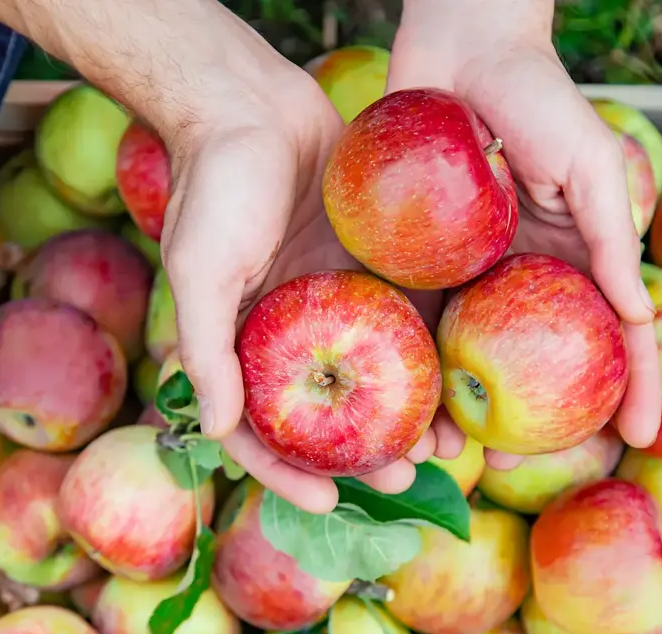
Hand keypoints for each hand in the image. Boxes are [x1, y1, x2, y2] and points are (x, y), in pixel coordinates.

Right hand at [134, 11, 435, 513]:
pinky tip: (461, 376)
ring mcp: (338, 301)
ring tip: (445, 443)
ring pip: (376, 376)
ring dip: (407, 413)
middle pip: (329, 413)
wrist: (253, 102)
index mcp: (244, 343)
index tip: (323, 502)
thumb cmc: (216, 184)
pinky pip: (407, 318)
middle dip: (364, 453)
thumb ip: (207, 347)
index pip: (260, 428)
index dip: (286, 473)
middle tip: (404, 476)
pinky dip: (430, 352)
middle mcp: (292, 331)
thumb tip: (218, 430)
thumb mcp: (199, 268)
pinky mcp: (377, 265)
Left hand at [388, 0, 661, 468]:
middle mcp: (521, 273)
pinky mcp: (417, 254)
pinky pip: (415, 309)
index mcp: (573, 256)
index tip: (640, 438)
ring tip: (442, 446)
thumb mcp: (590, 164)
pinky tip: (397, 392)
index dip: (631, 385)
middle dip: (531, 415)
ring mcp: (468, 268)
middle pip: (535, 359)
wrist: (458, 46)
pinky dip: (410, 353)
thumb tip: (639, 316)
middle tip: (521, 458)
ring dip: (458, 401)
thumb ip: (613, 236)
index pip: (613, 332)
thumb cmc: (537, 97)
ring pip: (469, 350)